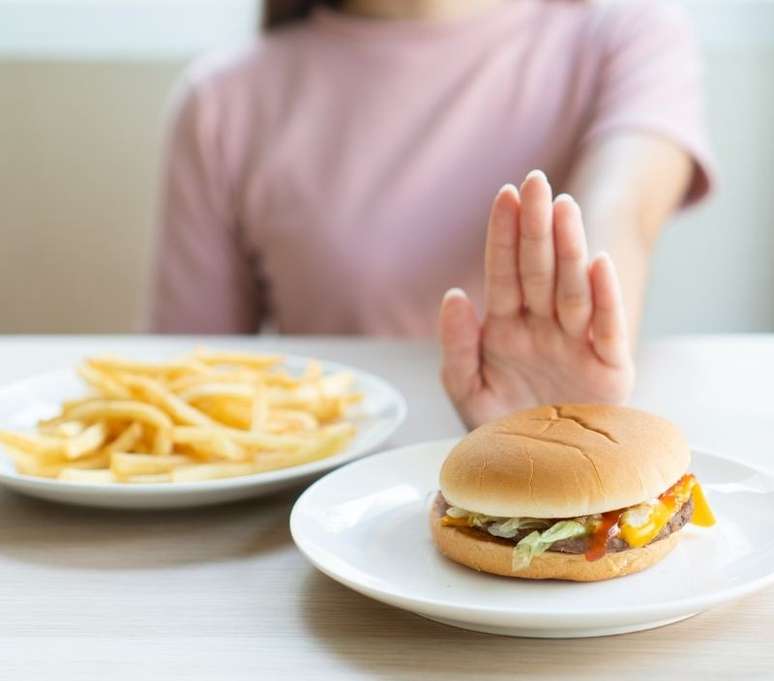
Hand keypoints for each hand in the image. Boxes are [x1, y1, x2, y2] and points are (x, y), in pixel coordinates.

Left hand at [439, 170, 634, 429]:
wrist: (541, 475)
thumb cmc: (501, 430)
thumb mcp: (466, 392)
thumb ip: (456, 346)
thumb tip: (454, 293)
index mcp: (506, 328)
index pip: (504, 272)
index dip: (504, 235)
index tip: (503, 195)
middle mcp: (542, 327)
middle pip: (539, 269)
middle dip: (535, 227)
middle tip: (534, 181)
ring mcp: (575, 343)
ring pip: (572, 288)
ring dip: (569, 249)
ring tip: (563, 209)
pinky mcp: (609, 366)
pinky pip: (606, 327)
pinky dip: (604, 298)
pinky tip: (597, 264)